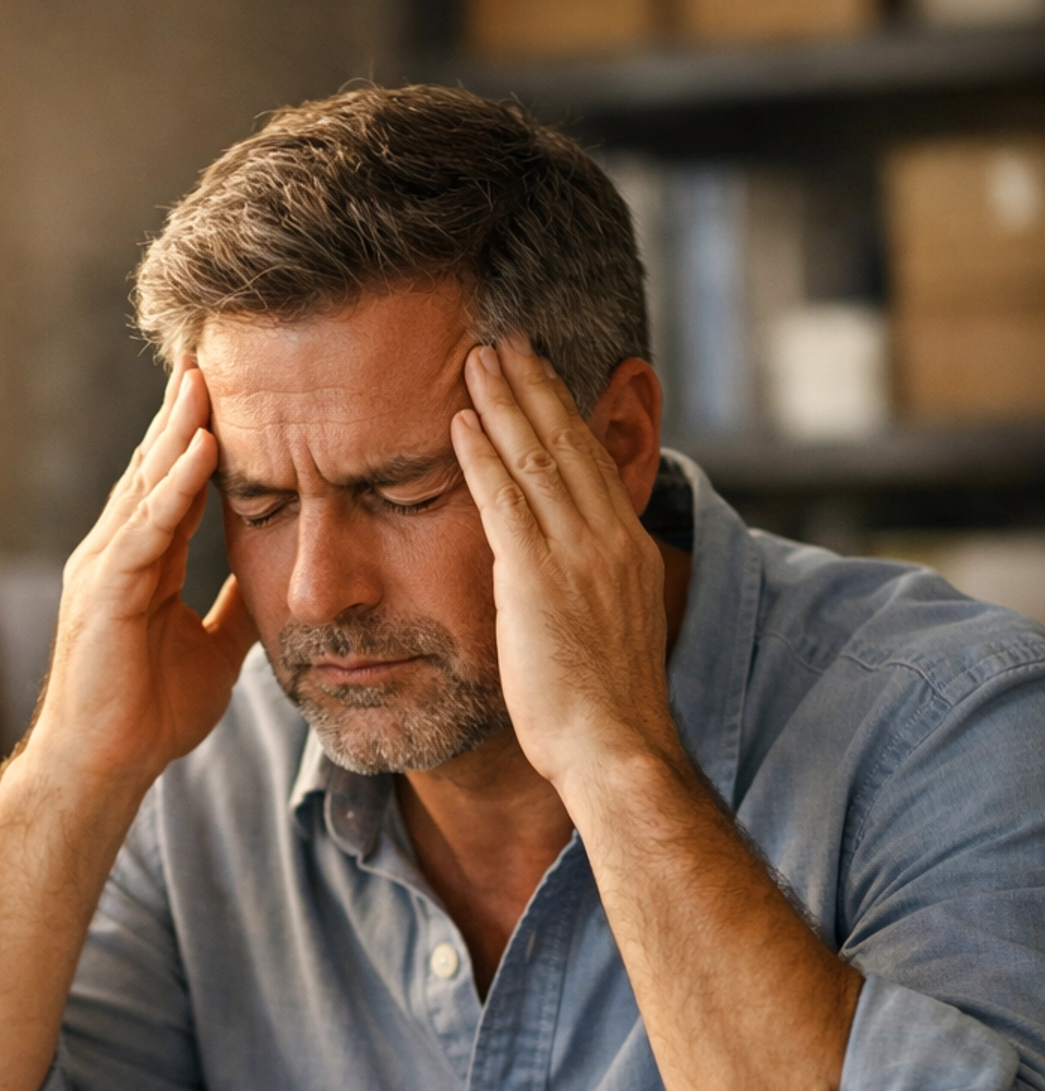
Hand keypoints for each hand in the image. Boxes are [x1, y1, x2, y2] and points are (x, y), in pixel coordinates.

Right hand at [30, 364, 257, 797]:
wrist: (106, 768)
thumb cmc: (149, 716)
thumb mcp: (214, 652)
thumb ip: (236, 611)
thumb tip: (274, 585)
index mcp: (143, 563)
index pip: (175, 484)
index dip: (200, 437)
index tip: (230, 389)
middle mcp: (117, 552)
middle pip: (155, 467)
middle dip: (183, 411)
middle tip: (212, 350)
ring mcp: (105, 567)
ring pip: (147, 483)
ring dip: (179, 429)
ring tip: (206, 375)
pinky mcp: (107, 591)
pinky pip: (147, 526)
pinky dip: (176, 485)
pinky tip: (202, 447)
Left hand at [451, 344, 677, 804]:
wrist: (616, 750)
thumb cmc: (604, 718)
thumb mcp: (607, 638)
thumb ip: (587, 597)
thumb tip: (562, 591)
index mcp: (630, 552)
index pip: (594, 465)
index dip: (566, 416)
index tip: (543, 378)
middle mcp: (611, 540)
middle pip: (570, 443)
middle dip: (537, 386)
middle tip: (507, 340)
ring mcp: (577, 555)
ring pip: (538, 457)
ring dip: (505, 402)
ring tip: (477, 358)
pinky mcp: (538, 578)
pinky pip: (505, 499)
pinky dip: (483, 454)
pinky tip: (460, 423)